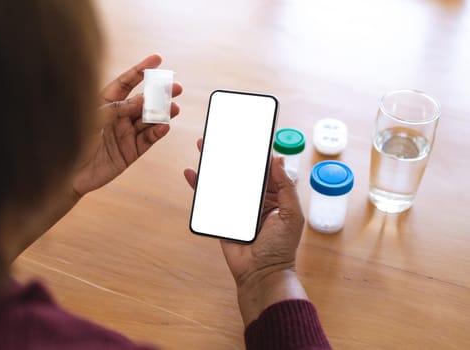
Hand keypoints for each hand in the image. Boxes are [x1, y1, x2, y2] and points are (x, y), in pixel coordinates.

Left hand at [73, 54, 182, 195]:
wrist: (65, 173)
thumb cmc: (70, 140)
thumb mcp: (92, 118)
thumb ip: (117, 108)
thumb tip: (142, 100)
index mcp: (105, 103)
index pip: (126, 82)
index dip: (141, 70)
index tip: (157, 60)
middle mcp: (118, 116)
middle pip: (143, 101)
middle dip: (160, 93)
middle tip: (176, 87)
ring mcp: (125, 134)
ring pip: (149, 120)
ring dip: (163, 113)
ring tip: (174, 107)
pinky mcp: (130, 152)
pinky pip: (147, 140)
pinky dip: (157, 132)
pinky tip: (165, 125)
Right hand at [184, 139, 306, 324]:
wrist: (261, 273)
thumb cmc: (281, 247)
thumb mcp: (291, 214)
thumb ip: (286, 187)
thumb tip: (278, 159)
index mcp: (274, 196)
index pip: (263, 169)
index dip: (256, 153)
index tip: (248, 135)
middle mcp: (254, 198)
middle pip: (240, 170)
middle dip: (230, 153)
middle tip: (220, 135)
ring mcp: (236, 206)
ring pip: (223, 180)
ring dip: (213, 164)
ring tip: (203, 146)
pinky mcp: (221, 216)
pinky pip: (209, 198)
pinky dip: (199, 185)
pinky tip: (192, 173)